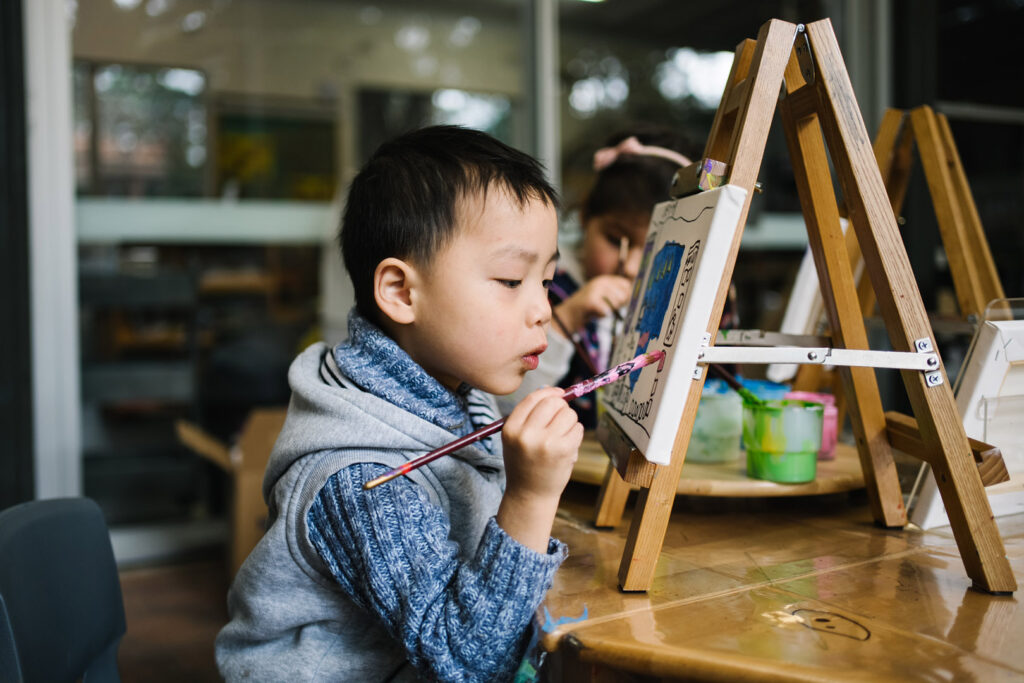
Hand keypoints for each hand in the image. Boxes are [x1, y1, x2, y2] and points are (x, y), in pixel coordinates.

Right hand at [496, 387, 582, 550]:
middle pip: (553, 402)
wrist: (529, 494)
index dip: (550, 392)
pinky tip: (567, 445)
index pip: (534, 398)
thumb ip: (530, 416)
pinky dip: (576, 434)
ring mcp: (546, 442)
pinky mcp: (563, 451)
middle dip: (561, 407)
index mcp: (511, 428)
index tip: (559, 393)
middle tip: (560, 420)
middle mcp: (526, 434)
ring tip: (561, 437)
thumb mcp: (516, 438)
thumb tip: (554, 393)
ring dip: (569, 422)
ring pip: (569, 414)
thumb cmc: (524, 463)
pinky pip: (578, 428)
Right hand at [554, 274, 630, 335]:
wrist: (568, 315)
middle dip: (617, 305)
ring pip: (615, 303)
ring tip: (598, 310)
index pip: (626, 285)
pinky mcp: (590, 300)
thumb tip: (634, 295)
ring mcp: (595, 289)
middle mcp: (600, 281)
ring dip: (608, 311)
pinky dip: (602, 315)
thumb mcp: (604, 297)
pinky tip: (594, 313)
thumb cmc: (589, 309)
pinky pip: (607, 310)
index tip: (616, 303)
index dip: (625, 296)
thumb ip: (618, 295)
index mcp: (605, 279)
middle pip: (623, 295)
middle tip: (604, 307)